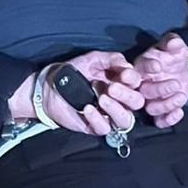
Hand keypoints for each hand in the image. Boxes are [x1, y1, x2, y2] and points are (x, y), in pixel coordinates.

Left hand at [9, 50, 143, 135]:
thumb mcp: (92, 59)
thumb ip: (111, 59)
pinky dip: (98, 118)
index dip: (135, 79)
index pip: (138, 84)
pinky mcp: (94, 126)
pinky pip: (104, 128)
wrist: (49, 87)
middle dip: (127, 94)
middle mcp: (119, 100)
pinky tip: (88, 108)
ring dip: (117, 108)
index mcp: (122, 83)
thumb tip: (128, 66)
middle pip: (136, 103)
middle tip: (112, 88)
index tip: (125, 74)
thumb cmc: (73, 72)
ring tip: (103, 98)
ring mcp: (107, 115)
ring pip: (125, 120)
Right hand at [133, 33, 187, 127]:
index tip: (157, 66)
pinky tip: (179, 112)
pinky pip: (159, 121)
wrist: (181, 71)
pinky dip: (169, 119)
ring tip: (181, 94)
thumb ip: (173, 43)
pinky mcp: (159, 113)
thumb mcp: (174, 48)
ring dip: (166, 104)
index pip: (137, 69)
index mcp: (140, 69)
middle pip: (143, 92)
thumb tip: (174, 42)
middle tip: (175, 83)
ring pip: (151, 108)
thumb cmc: (172, 58)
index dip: (146, 68)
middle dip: (159, 89)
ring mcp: (149, 101)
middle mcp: (141, 87)